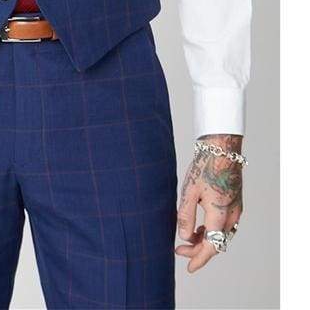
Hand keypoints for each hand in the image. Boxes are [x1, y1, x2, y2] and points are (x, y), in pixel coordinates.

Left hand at [176, 134, 243, 272]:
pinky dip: (213, 231)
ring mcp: (236, 209)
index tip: (189, 267)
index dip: (200, 259)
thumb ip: (185, 216)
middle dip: (199, 250)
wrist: (221, 148)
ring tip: (187, 238)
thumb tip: (184, 236)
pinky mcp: (236, 203)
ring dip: (206, 240)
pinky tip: (200, 227)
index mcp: (220, 214)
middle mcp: (232, 215)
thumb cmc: (204, 167)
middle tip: (179, 250)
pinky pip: (225, 225)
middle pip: (218, 243)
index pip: (212, 246)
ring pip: (222, 235)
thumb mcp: (189, 191)